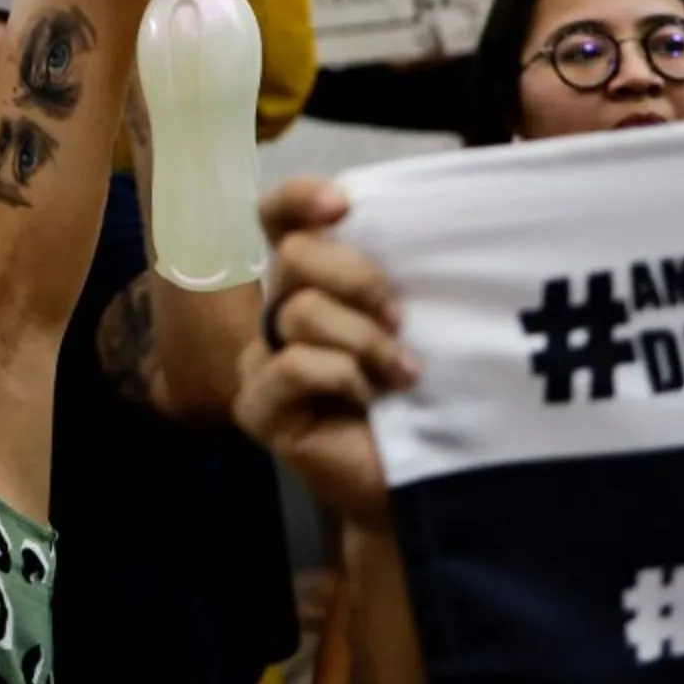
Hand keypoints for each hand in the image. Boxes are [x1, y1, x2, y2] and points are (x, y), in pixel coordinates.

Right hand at [232, 179, 415, 527]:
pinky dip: (340, 377)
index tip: (342, 205)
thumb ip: (402, 274)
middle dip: (356, 278)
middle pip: (293, 256)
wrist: (419, 484)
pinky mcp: (258, 407)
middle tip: (400, 317)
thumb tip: (420, 224)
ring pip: (299, 313)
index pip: (279, 219)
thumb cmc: (425, 398)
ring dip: (364, 342)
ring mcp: (262, 360)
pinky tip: (369, 400)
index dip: (298, 198)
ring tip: (403, 374)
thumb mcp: (421, 323)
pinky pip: (290, 366)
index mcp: (314, 282)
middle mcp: (280, 312)